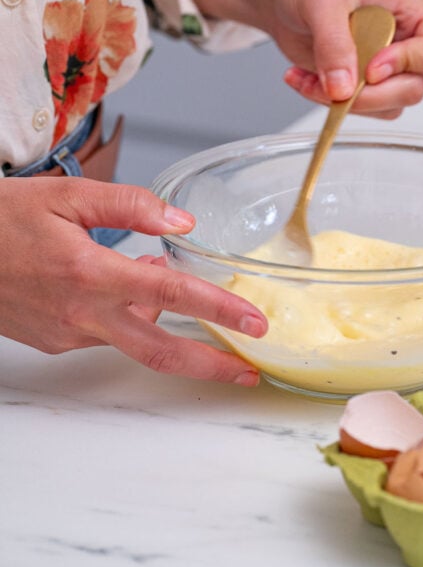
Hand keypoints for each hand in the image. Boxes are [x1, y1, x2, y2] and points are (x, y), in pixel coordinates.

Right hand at [0, 178, 265, 383]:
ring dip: (166, 326)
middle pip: (160, 352)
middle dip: (210, 366)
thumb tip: (181, 222)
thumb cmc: (2, 218)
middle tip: (249, 370)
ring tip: (185, 299)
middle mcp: (81, 315)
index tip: (253, 322)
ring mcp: (66, 334)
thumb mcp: (67, 196)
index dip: (218, 311)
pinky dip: (130, 316)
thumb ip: (130, 206)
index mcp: (90, 274)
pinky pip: (106, 334)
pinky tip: (132, 288)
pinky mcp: (54, 341)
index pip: (171, 296)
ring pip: (132, 339)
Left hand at [186, 0, 422, 118]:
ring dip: (344, 102)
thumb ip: (335, 44)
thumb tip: (344, 87)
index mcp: (415, 14)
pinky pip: (358, 109)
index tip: (371, 67)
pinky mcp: (364, 86)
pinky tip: (304, 80)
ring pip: (386, 106)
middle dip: (370, 94)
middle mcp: (408, 44)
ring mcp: (387, 69)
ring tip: (310, 78)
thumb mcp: (322, 4)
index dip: (410, 65)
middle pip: (413, 89)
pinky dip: (327, 103)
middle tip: (336, 85)